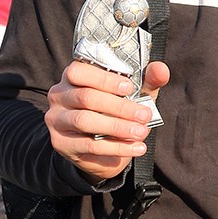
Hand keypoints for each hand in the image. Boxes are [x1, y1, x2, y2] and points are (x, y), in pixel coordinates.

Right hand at [46, 59, 170, 184]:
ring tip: (141, 132)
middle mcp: (59, 95)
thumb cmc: (116, 110)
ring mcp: (56, 120)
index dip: (104, 78)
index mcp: (74, 76)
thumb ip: (147, 80)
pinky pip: (89, 145)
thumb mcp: (134, 93)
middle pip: (86, 97)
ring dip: (118, 127)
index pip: (79, 71)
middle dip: (119, 107)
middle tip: (144, 115)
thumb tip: (161, 69)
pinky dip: (116, 147)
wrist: (103, 148)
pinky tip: (137, 147)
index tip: (129, 88)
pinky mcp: (61, 143)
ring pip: (85, 120)